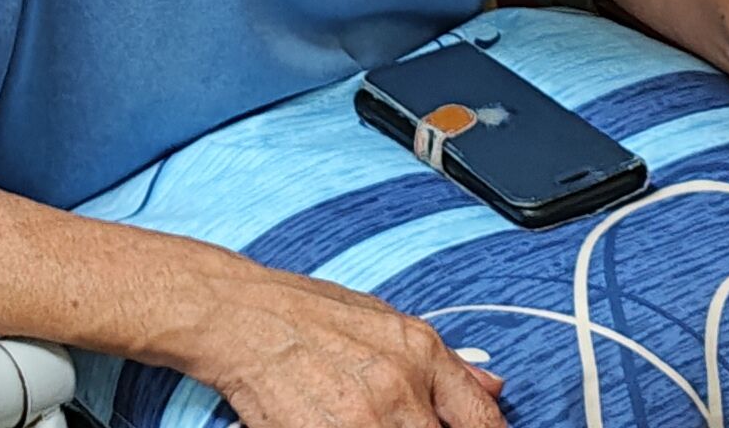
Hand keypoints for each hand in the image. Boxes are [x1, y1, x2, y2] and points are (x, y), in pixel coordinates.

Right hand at [186, 266, 505, 427]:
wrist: (237, 317)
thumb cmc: (304, 312)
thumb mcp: (384, 318)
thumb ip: (443, 360)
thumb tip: (492, 386)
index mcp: (419, 353)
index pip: (480, 419)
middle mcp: (397, 389)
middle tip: (399, 420)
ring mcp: (360, 422)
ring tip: (366, 420)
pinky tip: (335, 423)